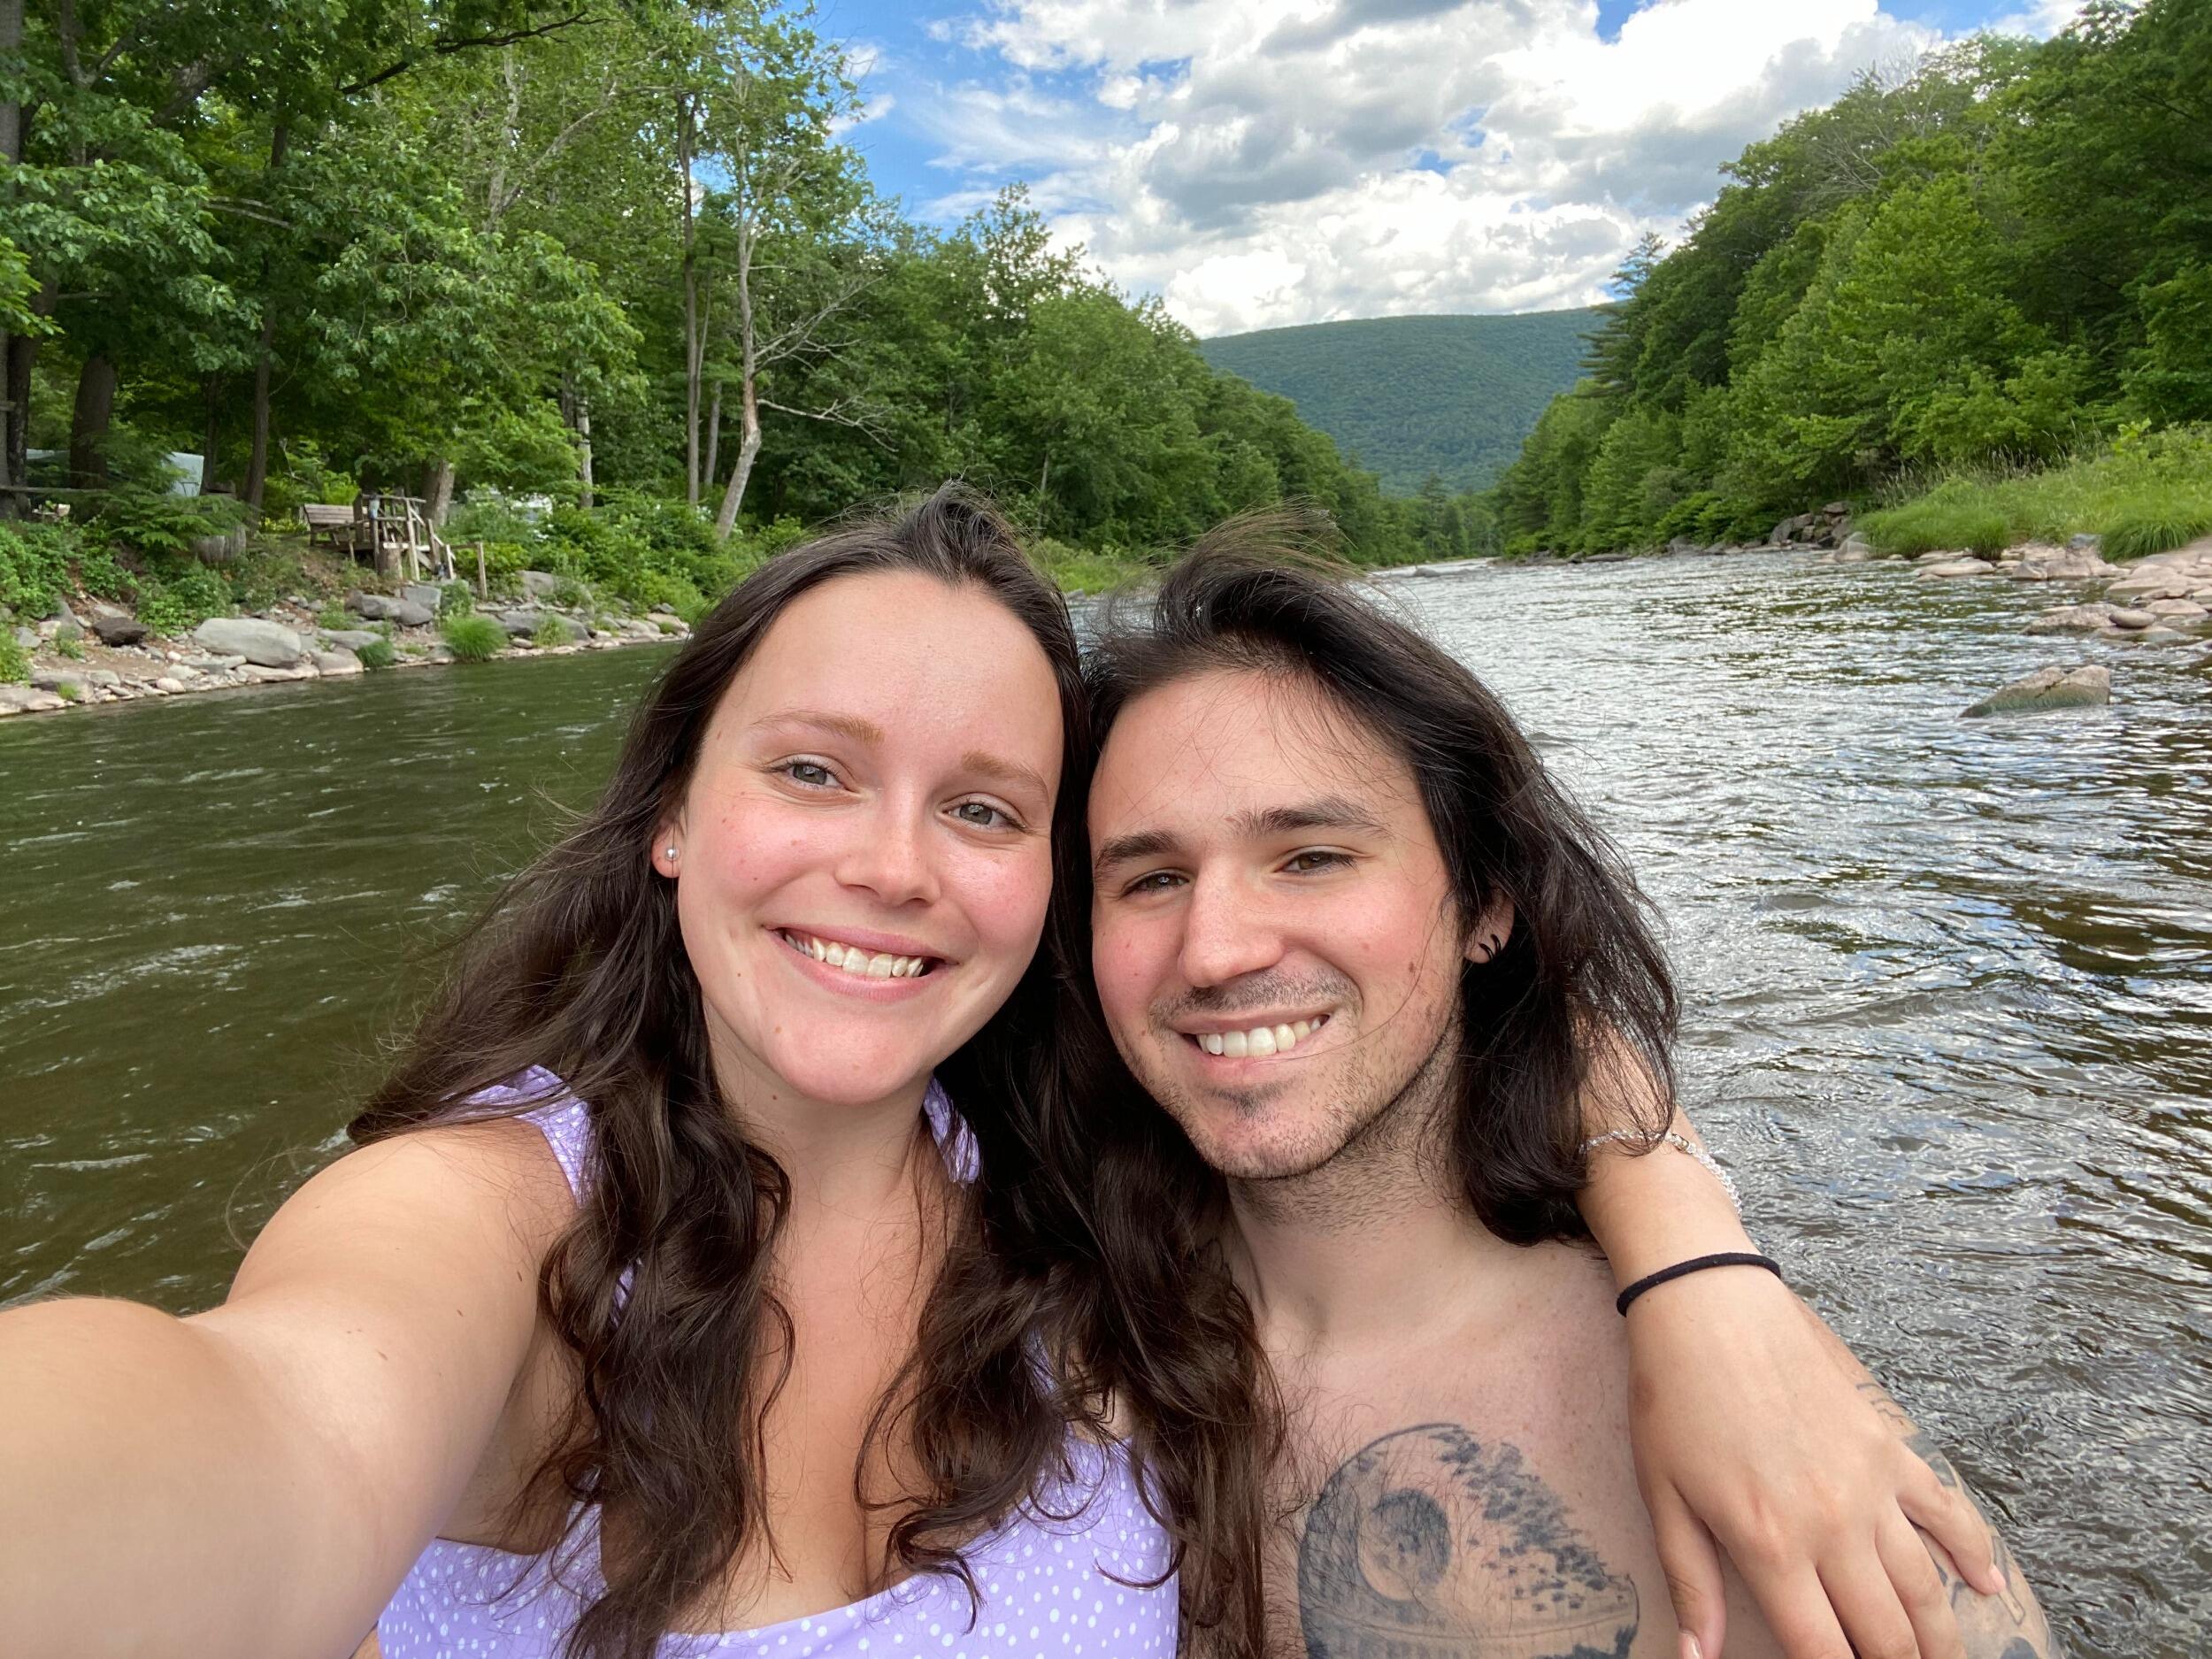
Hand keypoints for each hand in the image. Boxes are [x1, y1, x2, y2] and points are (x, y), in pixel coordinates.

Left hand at [1624, 1266, 2001, 1658]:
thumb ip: (1691, 1585)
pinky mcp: (1890, 1448)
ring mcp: (1871, 1486)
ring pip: (1924, 1589)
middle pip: (1884, 1634)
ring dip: (1939, 1639)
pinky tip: (1988, 1589)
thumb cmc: (1672, 1399)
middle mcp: (1833, 1527)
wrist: (1708, 1306)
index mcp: (1770, 1546)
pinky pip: (1946, 1512)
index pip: (1822, 1651)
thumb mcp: (1662, 1496)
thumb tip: (1697, 1658)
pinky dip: (1974, 1553)